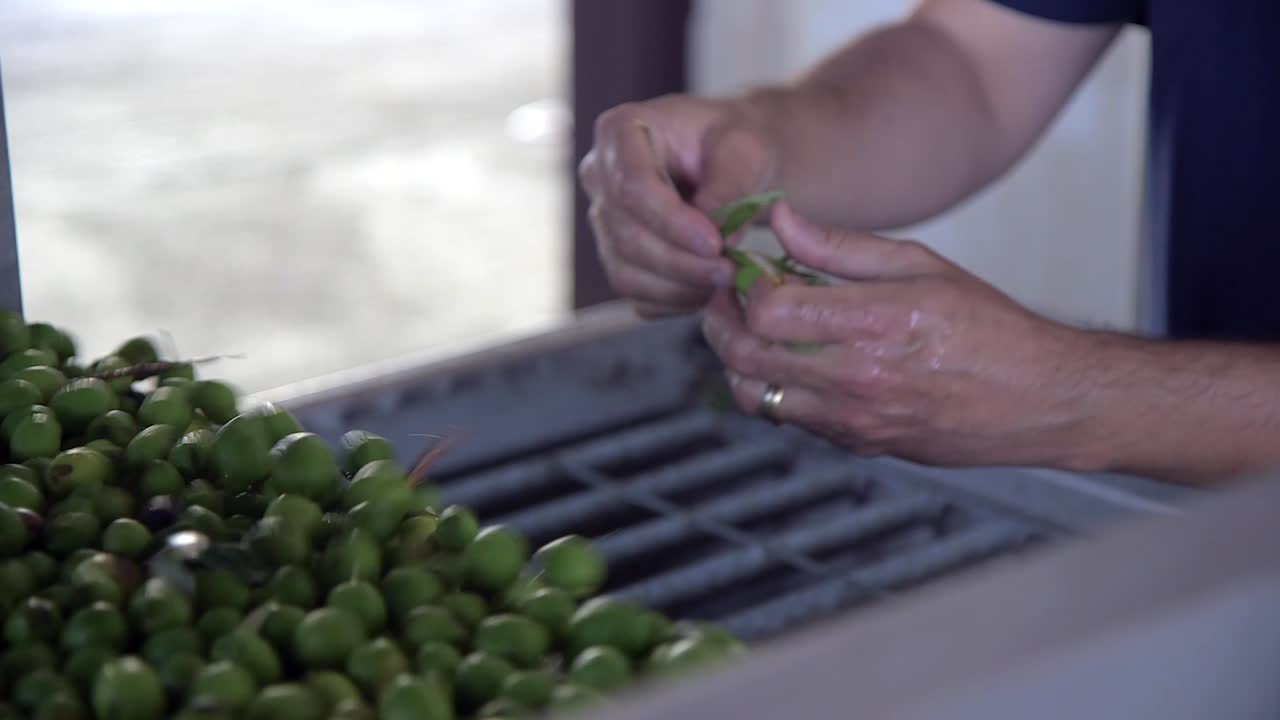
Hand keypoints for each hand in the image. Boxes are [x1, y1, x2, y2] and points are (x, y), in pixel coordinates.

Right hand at [578, 93, 781, 318]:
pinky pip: (635, 293)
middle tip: (729, 270)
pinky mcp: (616, 255)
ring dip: (679, 287)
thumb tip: (716, 236)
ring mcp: (604, 220)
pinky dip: (673, 301)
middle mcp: (600, 176)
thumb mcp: (744, 149)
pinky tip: (707, 288)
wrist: (733, 162)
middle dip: (681, 262)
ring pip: (625, 272)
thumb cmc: (736, 143)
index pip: (632, 186)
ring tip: (725, 279)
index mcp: (621, 131)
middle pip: (626, 235)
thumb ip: (729, 187)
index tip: (715, 243)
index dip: (671, 222)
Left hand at [701, 202, 1095, 468]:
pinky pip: (789, 419)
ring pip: (755, 397)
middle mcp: (856, 377)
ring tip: (750, 333)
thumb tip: (779, 221)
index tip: (744, 270)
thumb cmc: (988, 326)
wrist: (1037, 399)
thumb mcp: (920, 265)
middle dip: (721, 324)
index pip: (768, 311)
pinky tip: (789, 363)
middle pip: (747, 356)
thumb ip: (840, 247)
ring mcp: (853, 419)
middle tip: (723, 301)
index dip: (743, 288)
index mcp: (873, 322)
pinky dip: (773, 390)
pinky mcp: (856, 443)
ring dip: (738, 362)